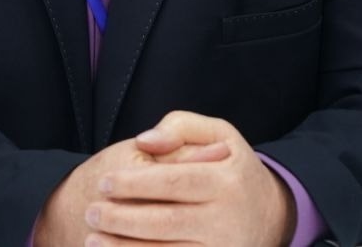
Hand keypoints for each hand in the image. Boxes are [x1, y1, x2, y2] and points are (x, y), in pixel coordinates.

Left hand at [34, 116, 233, 244]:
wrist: (269, 215)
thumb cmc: (233, 170)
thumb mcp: (221, 135)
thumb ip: (181, 127)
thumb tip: (144, 141)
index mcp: (227, 181)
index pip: (174, 182)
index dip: (136, 184)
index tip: (106, 182)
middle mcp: (226, 219)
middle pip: (166, 222)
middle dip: (123, 219)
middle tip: (91, 212)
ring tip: (92, 238)